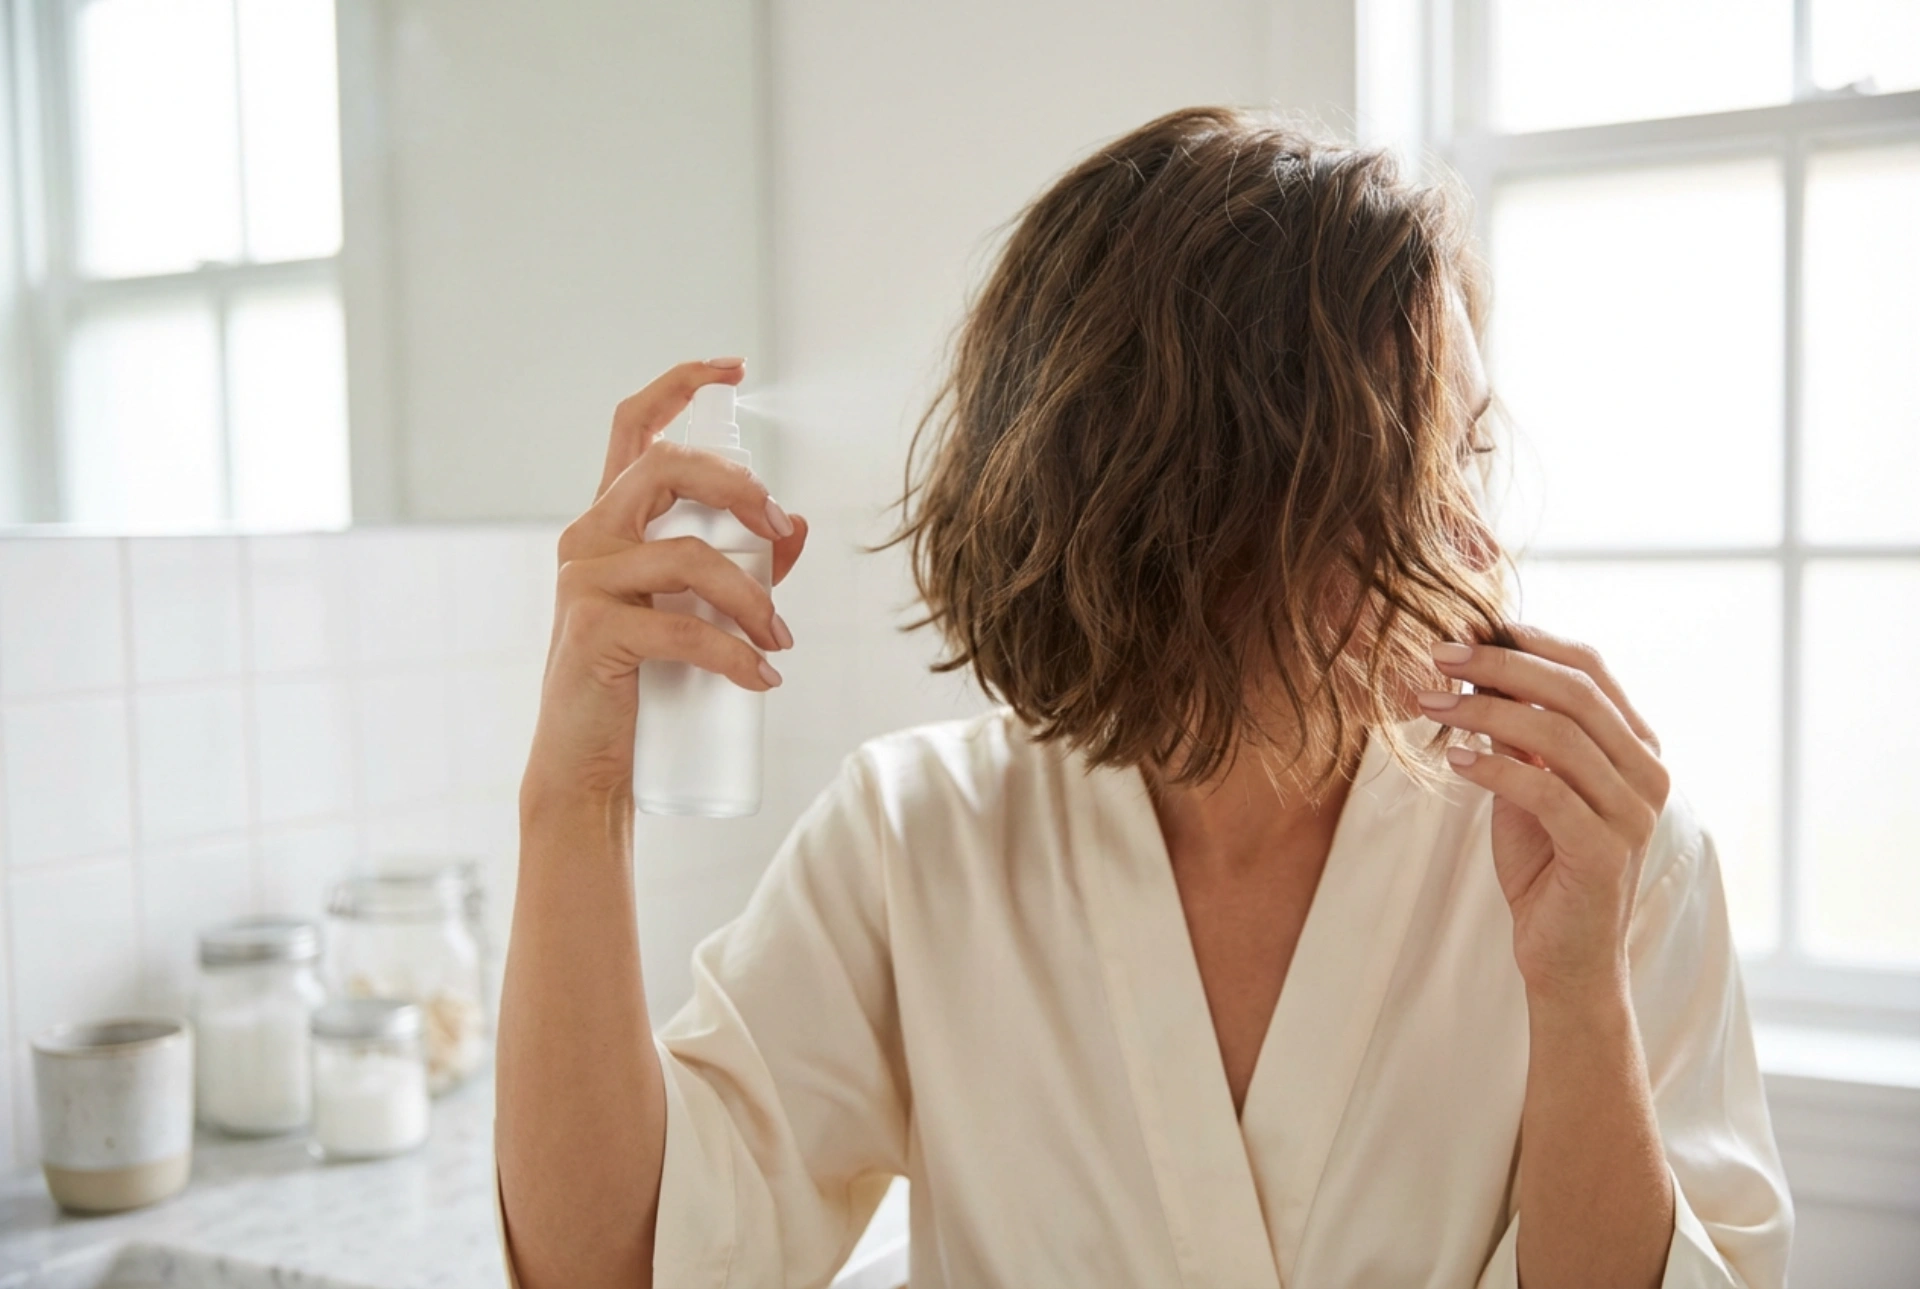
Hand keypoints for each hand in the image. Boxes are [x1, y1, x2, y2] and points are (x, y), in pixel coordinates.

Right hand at [525, 358, 808, 796]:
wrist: (587, 764)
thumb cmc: (640, 686)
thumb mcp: (695, 614)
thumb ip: (744, 568)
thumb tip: (800, 527)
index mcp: (610, 521)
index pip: (635, 427)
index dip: (680, 384)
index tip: (732, 366)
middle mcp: (589, 537)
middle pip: (667, 467)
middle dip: (740, 487)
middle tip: (782, 529)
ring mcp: (585, 581)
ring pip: (689, 555)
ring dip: (754, 597)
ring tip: (780, 639)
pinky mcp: (592, 630)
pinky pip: (683, 628)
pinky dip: (736, 654)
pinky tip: (763, 677)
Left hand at [1416, 625, 1669, 1001]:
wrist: (1566, 955)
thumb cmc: (1546, 864)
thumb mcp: (1528, 784)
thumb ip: (1517, 731)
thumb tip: (1477, 667)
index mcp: (1636, 748)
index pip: (1591, 669)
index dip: (1531, 641)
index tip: (1471, 628)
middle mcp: (1647, 774)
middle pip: (1575, 693)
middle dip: (1500, 665)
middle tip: (1438, 655)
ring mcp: (1632, 814)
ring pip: (1557, 736)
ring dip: (1483, 711)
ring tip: (1429, 702)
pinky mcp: (1604, 852)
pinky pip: (1544, 791)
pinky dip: (1493, 767)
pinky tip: (1453, 759)